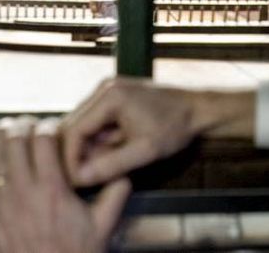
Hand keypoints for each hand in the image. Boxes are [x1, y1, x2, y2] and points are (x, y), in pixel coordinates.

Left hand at [0, 116, 131, 252]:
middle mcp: (23, 193)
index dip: (48, 125)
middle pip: (13, 141)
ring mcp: (1, 208)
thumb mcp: (102, 228)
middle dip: (21, 125)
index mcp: (53, 190)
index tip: (53, 125)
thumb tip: (122, 175)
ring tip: (6, 133)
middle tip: (28, 123)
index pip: (44, 139)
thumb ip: (114, 196)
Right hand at [60, 78, 255, 186]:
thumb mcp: (144, 151)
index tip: (75, 180)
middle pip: (75, 125)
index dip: (71, 158)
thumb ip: (111, 165)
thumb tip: (80, 178)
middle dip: (77, 153)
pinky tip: (108, 154)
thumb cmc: (175, 127)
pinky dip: (98, 139)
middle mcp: (104, 88)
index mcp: (109, 96)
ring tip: (98, 168)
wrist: (198, 109)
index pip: (75, 130)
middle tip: (84, 178)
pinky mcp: (114, 96)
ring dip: (87, 147)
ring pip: (84, 124)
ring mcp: (108, 90)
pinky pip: (96, 120)